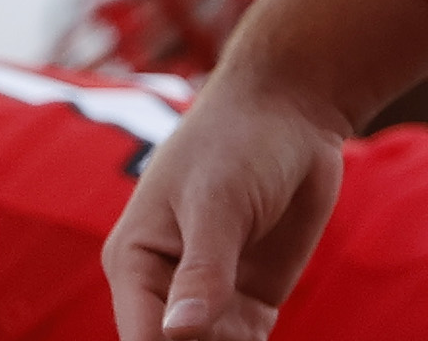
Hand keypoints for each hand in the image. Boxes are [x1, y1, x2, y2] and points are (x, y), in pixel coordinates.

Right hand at [104, 74, 345, 340]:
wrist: (292, 109)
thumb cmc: (240, 138)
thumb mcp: (218, 201)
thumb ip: (202, 270)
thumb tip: (177, 334)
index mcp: (135, 259)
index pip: (143, 339)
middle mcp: (164, 284)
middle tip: (238, 336)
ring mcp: (209, 296)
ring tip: (249, 329)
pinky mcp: (248, 300)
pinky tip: (259, 333)